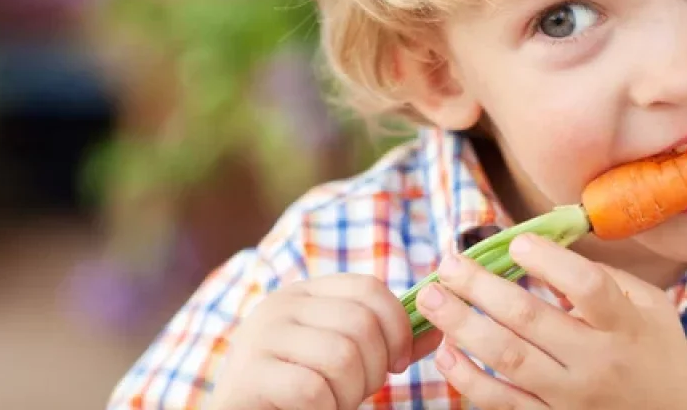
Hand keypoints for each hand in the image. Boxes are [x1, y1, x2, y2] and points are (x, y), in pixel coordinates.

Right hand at [207, 274, 441, 409]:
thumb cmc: (300, 394)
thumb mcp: (346, 361)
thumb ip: (387, 344)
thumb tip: (439, 331)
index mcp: (304, 293)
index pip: (368, 288)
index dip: (398, 325)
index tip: (400, 362)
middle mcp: (279, 305)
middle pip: (360, 323)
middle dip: (376, 367)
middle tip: (363, 391)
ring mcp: (259, 337)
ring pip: (341, 355)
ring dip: (352, 392)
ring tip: (337, 403)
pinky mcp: (248, 376)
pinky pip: (312, 389)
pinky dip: (327, 409)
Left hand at [414, 234, 686, 408]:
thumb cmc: (657, 356)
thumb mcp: (652, 309)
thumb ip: (607, 277)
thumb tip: (552, 247)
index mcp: (625, 327)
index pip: (586, 287)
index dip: (549, 261)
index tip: (516, 242)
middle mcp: (597, 364)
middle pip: (530, 320)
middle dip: (481, 286)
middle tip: (449, 263)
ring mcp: (570, 399)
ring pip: (507, 359)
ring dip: (462, 324)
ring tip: (431, 296)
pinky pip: (500, 402)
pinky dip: (466, 377)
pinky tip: (445, 350)